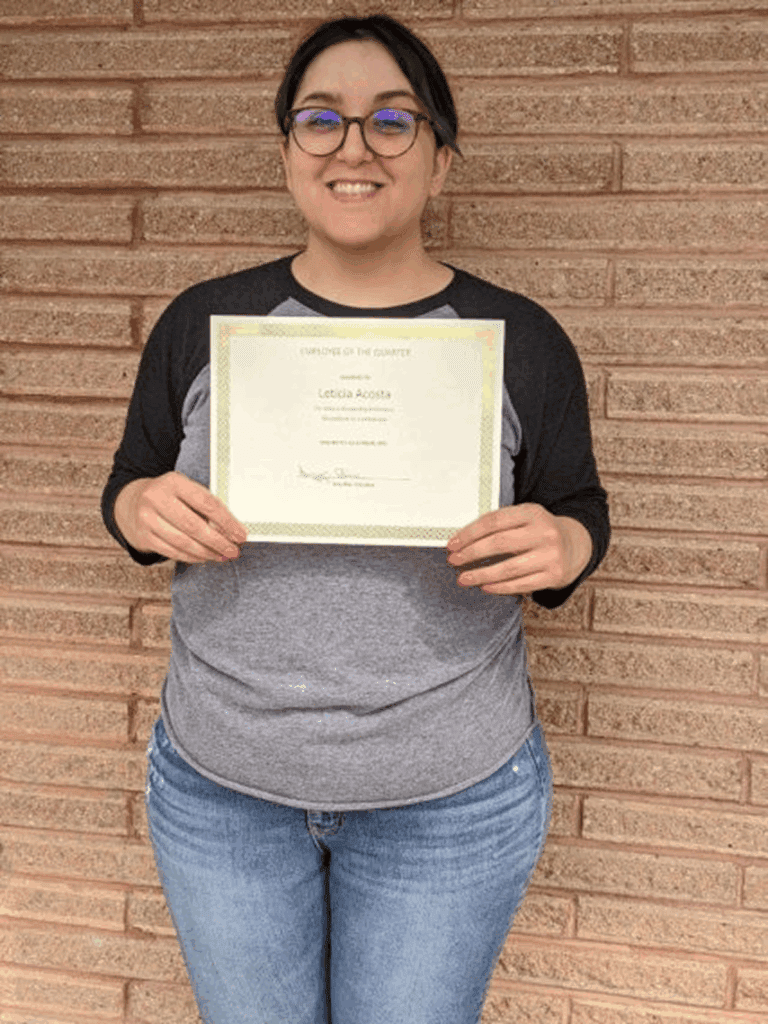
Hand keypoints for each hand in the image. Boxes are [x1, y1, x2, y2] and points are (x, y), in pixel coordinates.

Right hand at [113, 472, 246, 563]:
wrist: (131, 502)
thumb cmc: (169, 497)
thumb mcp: (185, 490)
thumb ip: (206, 506)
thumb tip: (232, 530)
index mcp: (173, 481)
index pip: (206, 503)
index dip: (226, 521)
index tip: (240, 534)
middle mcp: (157, 498)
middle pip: (194, 525)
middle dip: (218, 541)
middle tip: (233, 550)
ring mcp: (147, 518)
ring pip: (183, 542)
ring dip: (207, 552)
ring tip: (222, 556)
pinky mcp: (143, 536)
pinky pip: (172, 551)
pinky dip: (192, 557)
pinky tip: (204, 557)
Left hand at [446, 503, 592, 594]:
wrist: (575, 546)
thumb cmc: (539, 532)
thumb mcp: (525, 518)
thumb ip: (500, 525)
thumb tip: (462, 541)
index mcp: (533, 513)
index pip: (494, 521)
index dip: (469, 534)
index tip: (453, 544)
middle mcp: (544, 532)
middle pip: (499, 543)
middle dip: (472, 553)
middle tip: (454, 561)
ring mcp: (551, 555)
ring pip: (509, 568)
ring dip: (481, 574)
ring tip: (463, 579)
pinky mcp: (554, 575)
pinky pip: (521, 584)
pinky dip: (500, 587)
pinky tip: (485, 587)